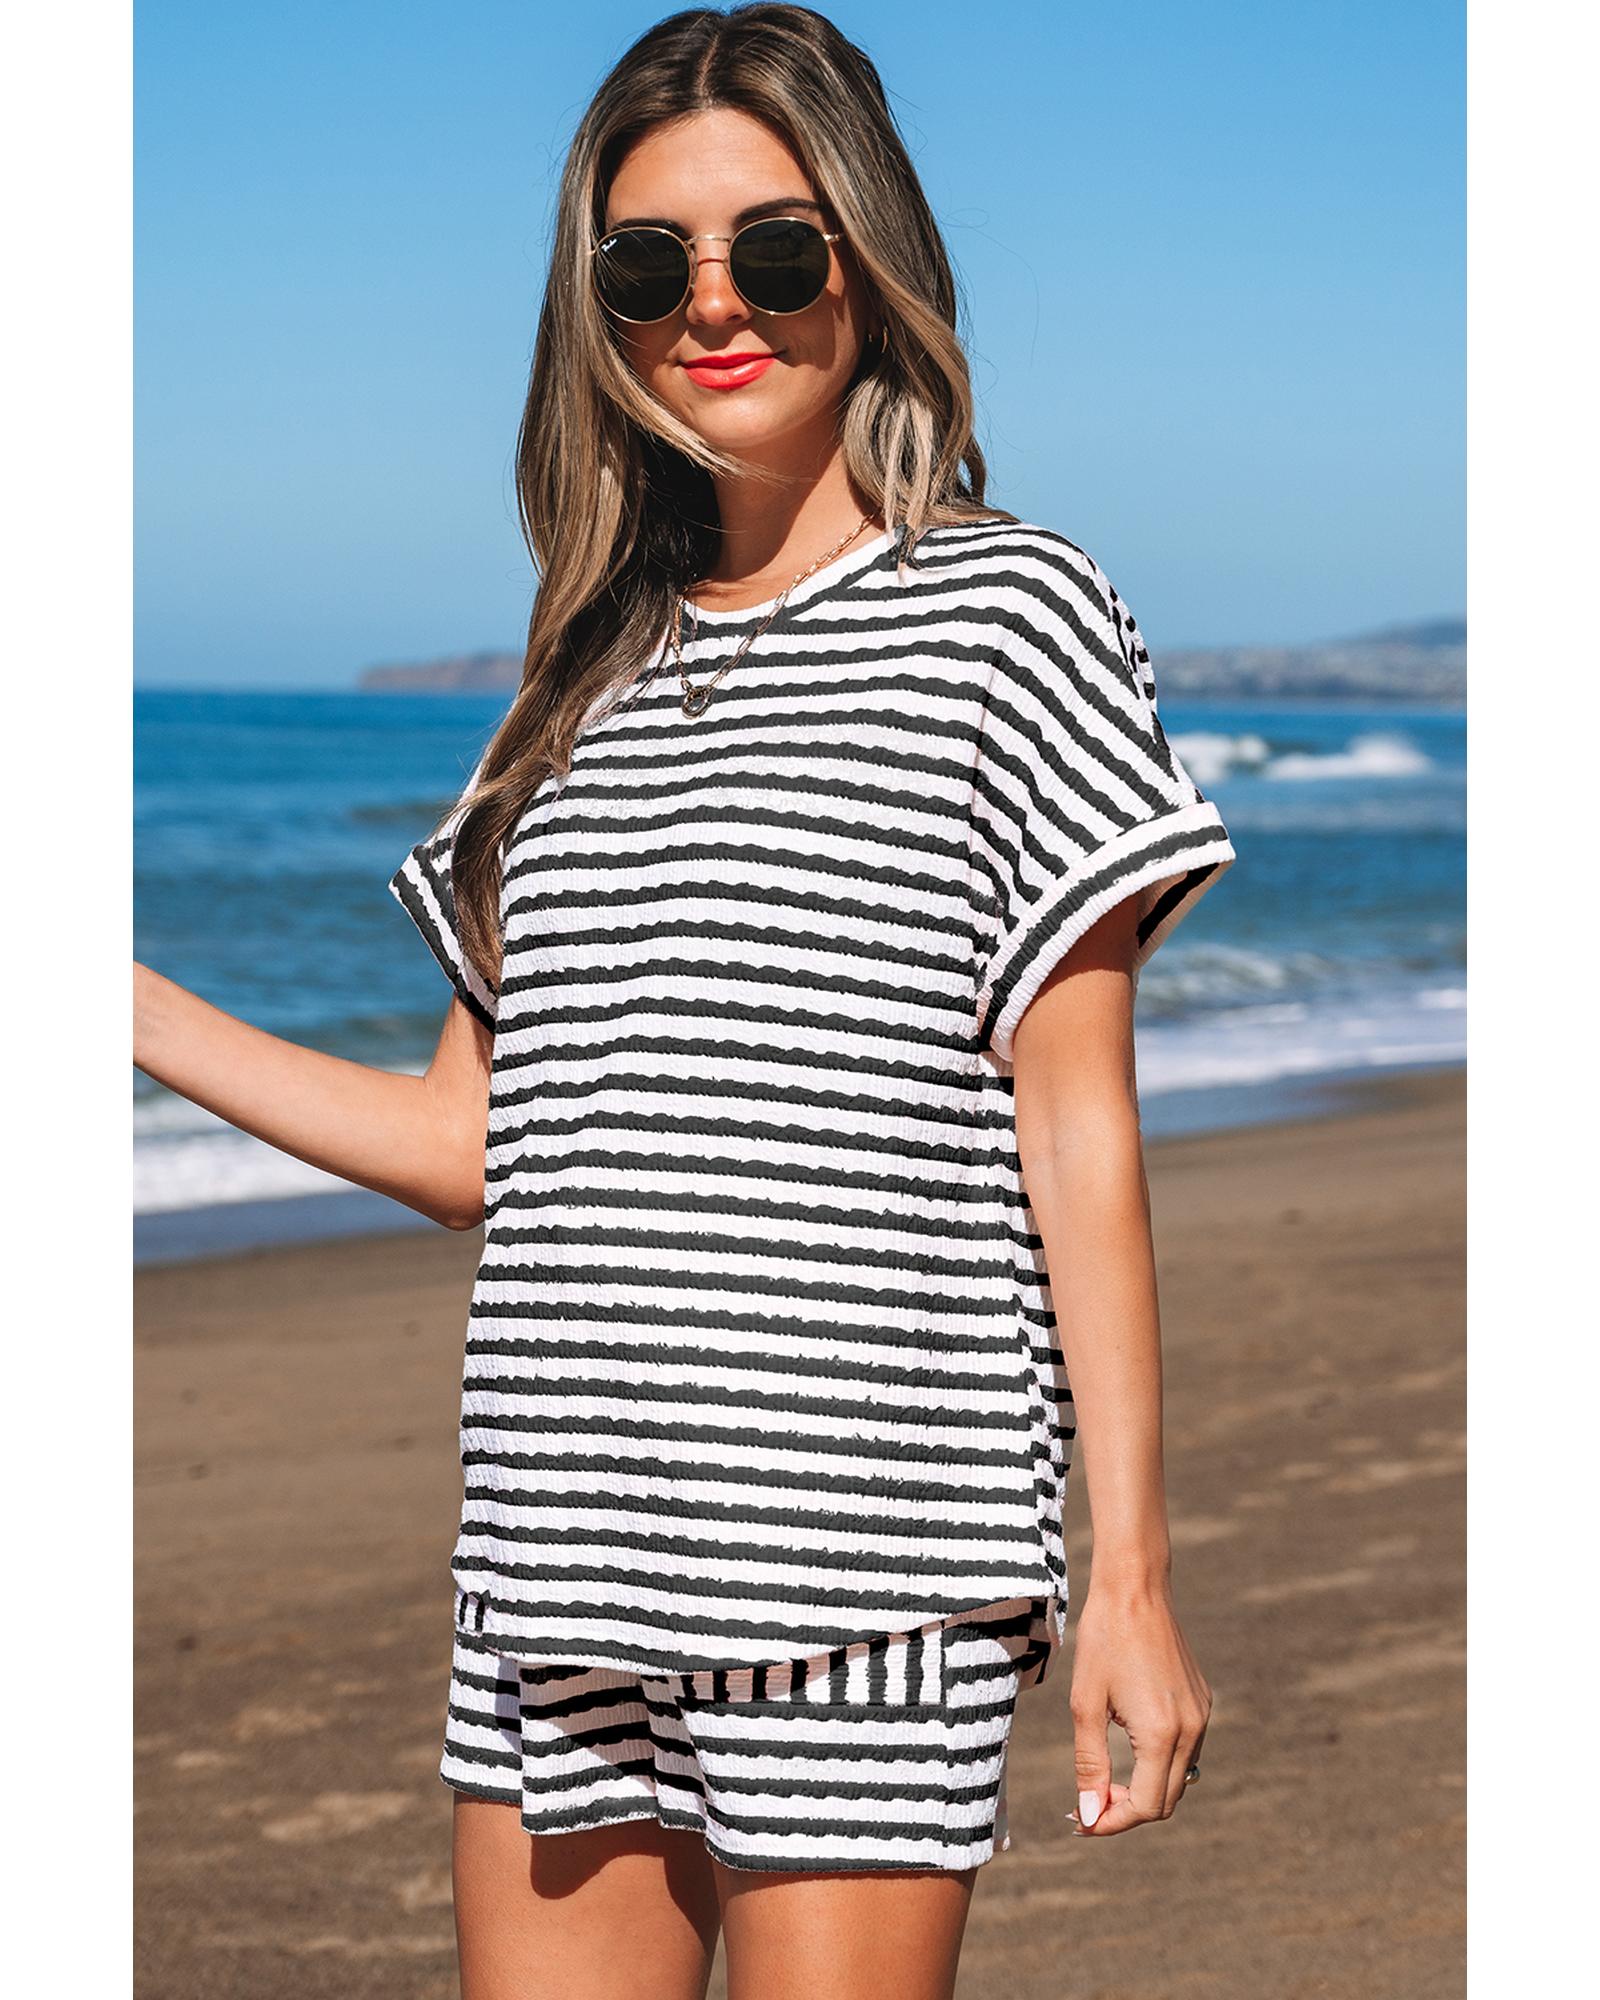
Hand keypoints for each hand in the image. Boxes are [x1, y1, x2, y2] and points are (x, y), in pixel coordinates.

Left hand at [1066, 1577, 1211, 1835]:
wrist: (1135, 1588)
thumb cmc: (1103, 1640)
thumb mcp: (1086, 1704)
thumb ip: (1090, 1765)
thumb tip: (1089, 1814)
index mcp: (1162, 1733)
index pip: (1146, 1806)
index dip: (1112, 1822)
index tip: (1081, 1821)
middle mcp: (1192, 1729)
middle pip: (1166, 1800)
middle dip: (1127, 1811)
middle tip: (1087, 1806)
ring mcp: (1202, 1715)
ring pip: (1179, 1778)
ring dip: (1145, 1789)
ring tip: (1105, 1782)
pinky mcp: (1202, 1701)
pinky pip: (1186, 1750)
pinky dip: (1159, 1763)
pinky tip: (1128, 1748)